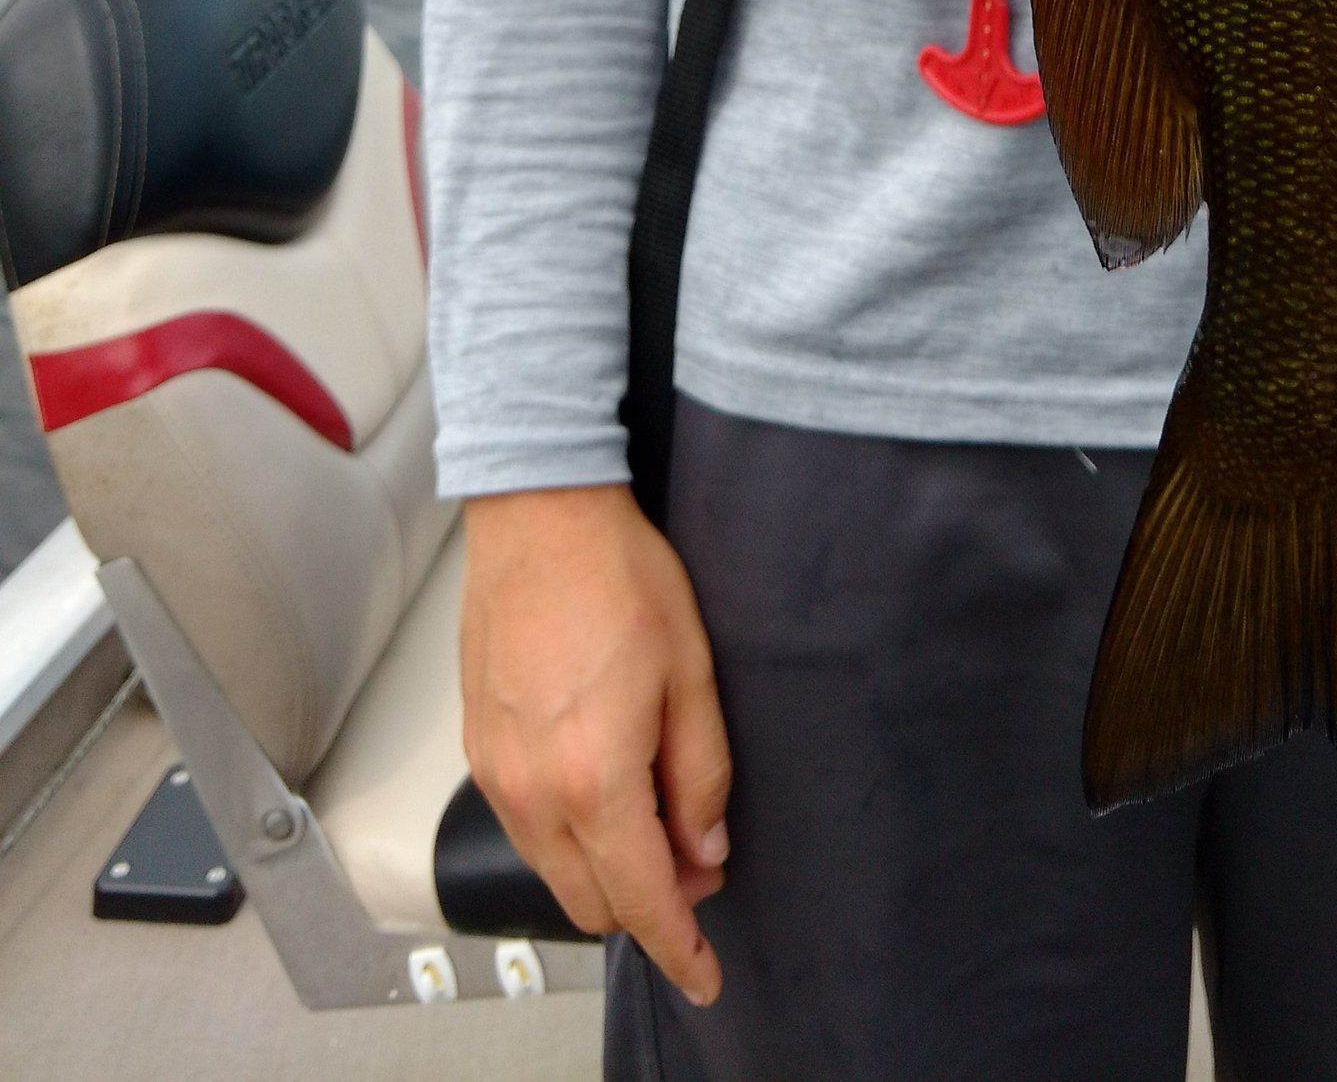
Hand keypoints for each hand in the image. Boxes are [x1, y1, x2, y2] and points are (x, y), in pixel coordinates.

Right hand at [460, 485, 730, 1006]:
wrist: (539, 513)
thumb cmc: (617, 575)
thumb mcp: (691, 672)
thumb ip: (701, 774)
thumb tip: (706, 849)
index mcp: (595, 780)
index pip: (642, 900)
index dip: (680, 947)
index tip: (704, 976)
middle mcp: (534, 792)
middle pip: (592, 901)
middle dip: (648, 906)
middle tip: (697, 869)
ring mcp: (497, 773)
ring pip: (552, 871)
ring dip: (603, 874)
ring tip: (656, 828)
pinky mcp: (478, 748)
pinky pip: (525, 828)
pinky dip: (566, 839)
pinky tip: (600, 799)